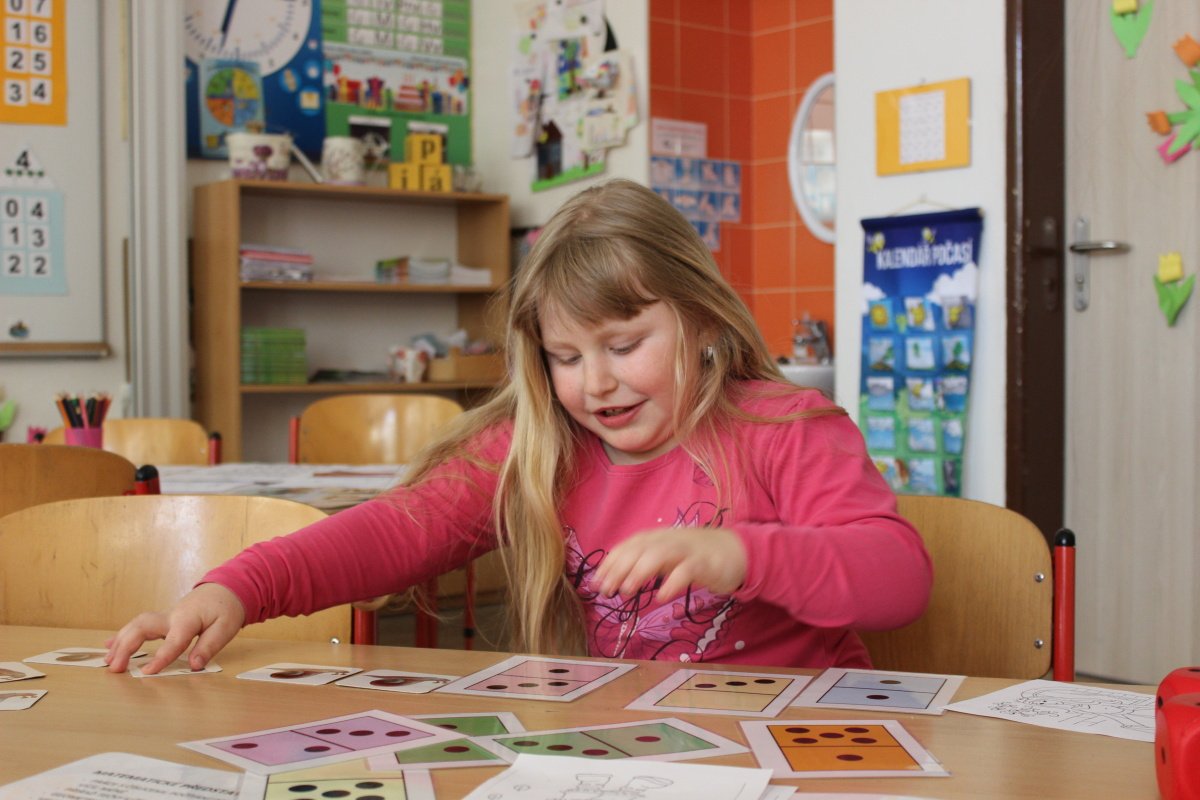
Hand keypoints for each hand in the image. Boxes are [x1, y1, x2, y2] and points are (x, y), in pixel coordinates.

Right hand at [104, 583, 245, 673]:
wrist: (224, 590)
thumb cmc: (226, 610)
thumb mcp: (226, 628)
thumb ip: (209, 646)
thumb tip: (195, 665)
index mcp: (188, 619)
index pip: (173, 640)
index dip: (161, 657)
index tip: (147, 673)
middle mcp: (171, 616)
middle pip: (143, 626)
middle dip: (126, 646)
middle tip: (115, 668)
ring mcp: (164, 616)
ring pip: (136, 625)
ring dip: (120, 642)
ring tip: (108, 662)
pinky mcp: (162, 620)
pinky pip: (138, 626)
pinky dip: (123, 636)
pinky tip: (109, 648)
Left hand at [594, 527, 746, 602]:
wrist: (737, 551)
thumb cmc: (696, 556)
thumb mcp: (666, 557)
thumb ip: (644, 565)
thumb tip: (614, 580)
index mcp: (656, 538)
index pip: (627, 546)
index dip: (609, 563)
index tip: (594, 583)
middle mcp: (668, 539)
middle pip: (639, 549)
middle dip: (619, 568)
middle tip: (605, 590)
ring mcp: (687, 550)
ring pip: (660, 554)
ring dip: (640, 571)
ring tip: (627, 591)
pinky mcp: (705, 563)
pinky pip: (687, 570)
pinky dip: (673, 582)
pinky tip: (661, 597)